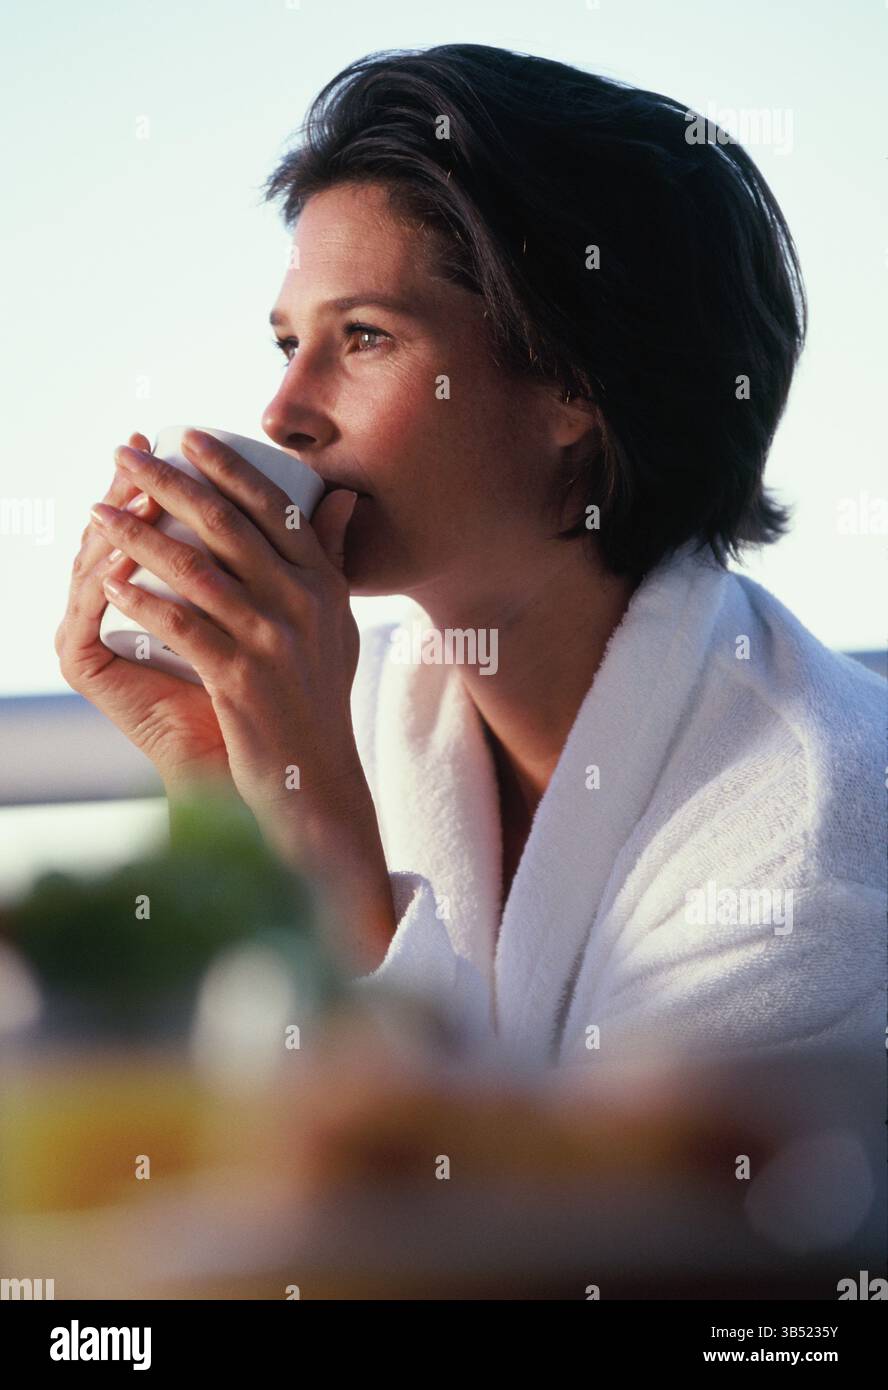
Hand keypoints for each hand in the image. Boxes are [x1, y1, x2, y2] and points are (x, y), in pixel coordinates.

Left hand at [84, 428, 395, 966]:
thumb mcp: (337, 624)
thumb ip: (333, 557)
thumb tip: (341, 495)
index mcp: (324, 584)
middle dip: (170, 482)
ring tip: (99, 512)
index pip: (273, 507)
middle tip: (126, 455)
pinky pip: (182, 627)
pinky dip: (142, 600)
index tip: (186, 436)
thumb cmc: (317, 698)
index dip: (228, 466)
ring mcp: (274, 642)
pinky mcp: (242, 680)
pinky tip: (110, 582)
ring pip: (196, 569)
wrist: (315, 778)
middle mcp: (304, 604)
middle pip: (227, 525)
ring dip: (139, 536)